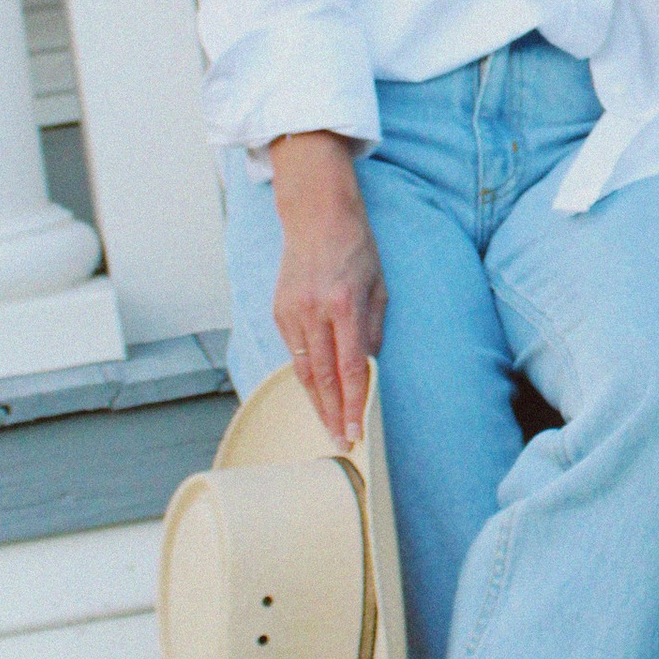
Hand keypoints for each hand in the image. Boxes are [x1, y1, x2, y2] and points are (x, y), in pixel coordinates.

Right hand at [268, 130, 385, 444]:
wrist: (316, 216)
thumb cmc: (356, 248)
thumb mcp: (379, 285)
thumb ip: (375, 329)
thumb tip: (369, 368)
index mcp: (344, 304)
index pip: (350, 366)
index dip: (354, 402)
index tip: (356, 430)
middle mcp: (313, 310)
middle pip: (321, 376)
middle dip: (332, 413)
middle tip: (341, 443)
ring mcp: (291, 311)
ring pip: (302, 370)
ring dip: (316, 401)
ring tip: (328, 426)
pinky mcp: (279, 311)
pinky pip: (294, 352)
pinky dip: (304, 376)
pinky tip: (315, 393)